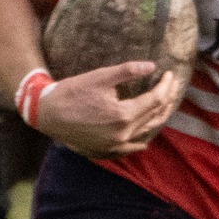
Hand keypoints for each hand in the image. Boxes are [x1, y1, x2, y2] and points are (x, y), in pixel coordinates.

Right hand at [35, 61, 181, 156]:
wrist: (46, 114)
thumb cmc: (72, 93)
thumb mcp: (100, 77)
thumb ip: (127, 71)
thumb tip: (152, 66)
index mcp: (123, 115)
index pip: (155, 100)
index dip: (166, 86)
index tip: (170, 75)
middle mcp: (123, 134)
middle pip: (154, 116)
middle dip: (166, 99)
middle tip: (172, 87)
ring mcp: (115, 146)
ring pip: (146, 132)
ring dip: (158, 118)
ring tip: (165, 104)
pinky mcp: (107, 151)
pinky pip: (131, 147)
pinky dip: (141, 138)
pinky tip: (146, 136)